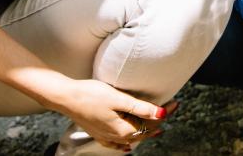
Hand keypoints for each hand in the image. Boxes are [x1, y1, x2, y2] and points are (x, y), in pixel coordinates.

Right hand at [50, 78, 173, 150]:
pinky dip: (123, 144)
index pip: (151, 122)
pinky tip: (126, 147)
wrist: (66, 97)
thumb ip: (140, 108)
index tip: (176, 102)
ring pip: (131, 137)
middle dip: (158, 120)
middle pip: (143, 131)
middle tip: (172, 107)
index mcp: (123, 129)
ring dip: (145, 130)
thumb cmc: (91, 94)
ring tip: (158, 124)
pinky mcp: (98, 133)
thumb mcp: (119, 99)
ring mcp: (106, 136)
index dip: (165, 112)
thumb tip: (162, 114)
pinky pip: (114, 143)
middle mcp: (116, 136)